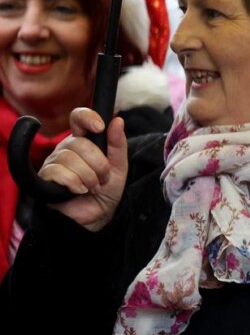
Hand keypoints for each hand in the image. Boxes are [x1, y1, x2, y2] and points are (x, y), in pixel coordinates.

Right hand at [37, 109, 127, 231]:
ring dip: (89, 177)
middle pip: (79, 143)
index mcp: (83, 142)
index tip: (99, 127)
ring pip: (70, 158)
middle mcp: (66, 149)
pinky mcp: (45, 178)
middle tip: (103, 178)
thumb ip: (118, 144)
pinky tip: (79, 191)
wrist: (97, 216)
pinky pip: (58, 172)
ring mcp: (53, 163)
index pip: (78, 118)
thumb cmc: (106, 191)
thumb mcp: (119, 166)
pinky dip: (75, 183)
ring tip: (92, 187)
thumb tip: (117, 120)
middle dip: (98, 164)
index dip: (87, 118)